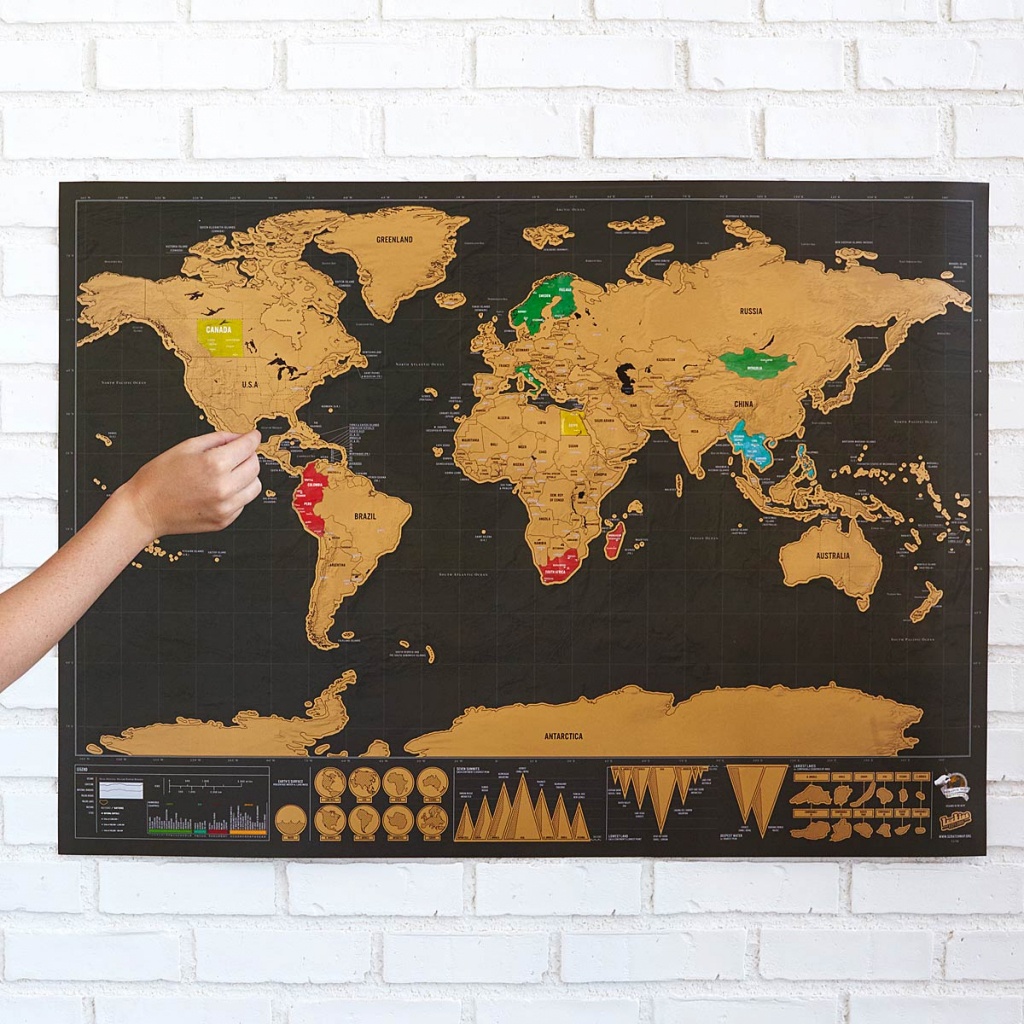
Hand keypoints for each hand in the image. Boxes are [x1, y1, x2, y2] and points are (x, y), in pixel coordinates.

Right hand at [113, 430, 262, 541]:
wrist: (144, 510)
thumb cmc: (159, 477)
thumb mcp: (186, 447)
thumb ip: (217, 439)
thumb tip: (239, 437)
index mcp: (214, 465)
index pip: (247, 447)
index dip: (252, 438)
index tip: (253, 436)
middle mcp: (223, 487)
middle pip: (255, 466)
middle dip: (249, 456)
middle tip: (236, 454)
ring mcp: (225, 507)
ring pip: (255, 486)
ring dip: (247, 477)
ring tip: (228, 473)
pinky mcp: (224, 521)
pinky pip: (243, 502)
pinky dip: (237, 494)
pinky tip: (218, 490)